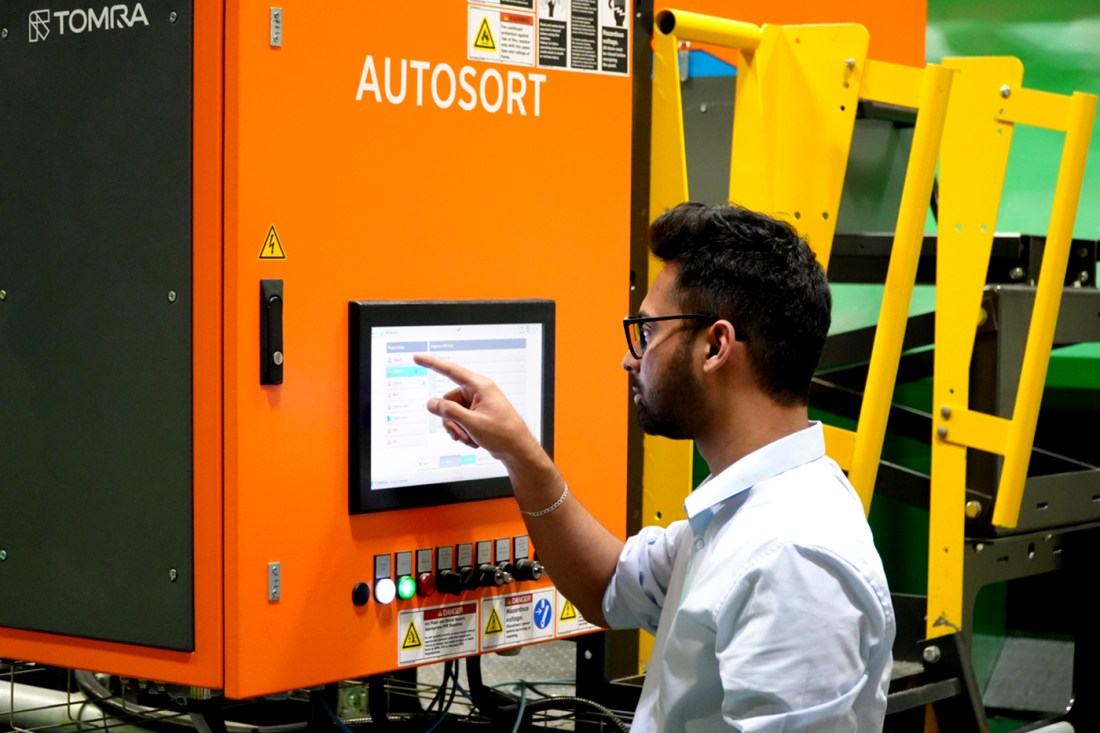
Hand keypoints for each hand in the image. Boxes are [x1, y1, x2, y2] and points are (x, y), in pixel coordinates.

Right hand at [413, 354, 540, 463]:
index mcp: (480, 386)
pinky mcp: (477, 413)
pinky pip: (460, 419)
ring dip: (457, 428)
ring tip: (469, 438)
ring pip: (453, 412)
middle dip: (451, 420)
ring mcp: (478, 403)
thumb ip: (449, 412)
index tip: (418, 358)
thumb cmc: (503, 434)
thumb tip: (432, 404)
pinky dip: (463, 431)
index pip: (451, 371)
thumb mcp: (472, 423)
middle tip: (459, 433)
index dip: (432, 364)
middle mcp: (478, 392)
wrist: (516, 449)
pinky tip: (473, 439)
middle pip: (449, 400)